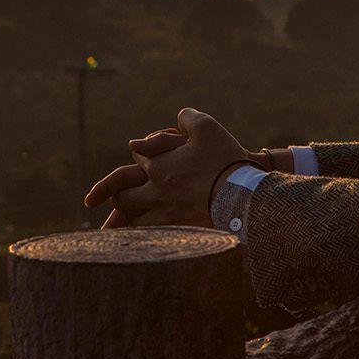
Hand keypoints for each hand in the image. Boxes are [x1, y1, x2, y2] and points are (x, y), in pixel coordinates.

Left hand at [83, 107, 249, 229]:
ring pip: (131, 221)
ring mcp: (165, 214)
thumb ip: (188, 118)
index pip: (137, 155)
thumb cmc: (225, 160)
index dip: (142, 152)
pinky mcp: (177, 232)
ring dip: (124, 221)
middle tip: (116, 196)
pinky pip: (149, 238)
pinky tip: (140, 243)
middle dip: (117, 192)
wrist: (243, 196)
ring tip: (115, 227)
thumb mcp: (207, 128)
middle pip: (122, 194)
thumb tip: (178, 116)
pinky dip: (141, 238)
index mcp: (159, 165)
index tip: (146, 154)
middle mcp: (155, 191)